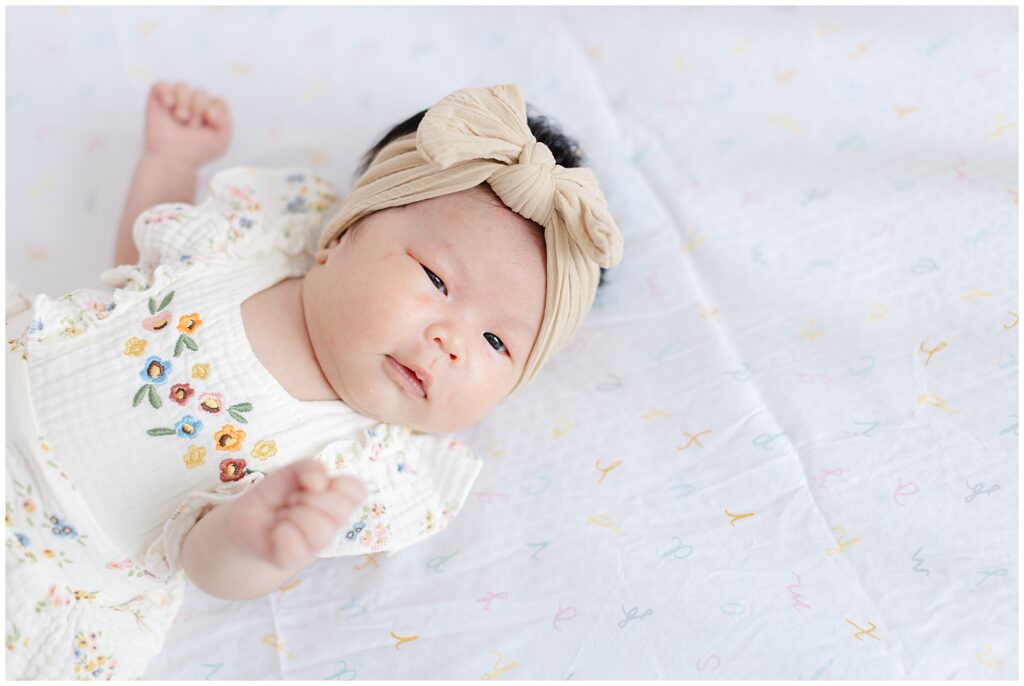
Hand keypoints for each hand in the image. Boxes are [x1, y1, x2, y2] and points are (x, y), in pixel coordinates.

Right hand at [143, 80, 232, 169]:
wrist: (173, 159)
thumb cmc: (196, 151)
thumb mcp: (221, 141)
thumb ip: (226, 123)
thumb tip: (210, 109)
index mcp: (211, 112)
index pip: (219, 101)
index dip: (216, 111)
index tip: (209, 123)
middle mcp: (194, 104)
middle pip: (202, 93)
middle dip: (198, 111)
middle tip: (191, 128)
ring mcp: (176, 100)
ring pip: (183, 86)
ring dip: (183, 103)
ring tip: (181, 119)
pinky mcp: (158, 100)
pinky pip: (162, 84)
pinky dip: (166, 92)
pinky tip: (168, 105)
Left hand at [225, 459, 366, 569]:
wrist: (247, 521)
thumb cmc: (276, 496)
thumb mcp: (291, 473)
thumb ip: (308, 467)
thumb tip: (319, 482)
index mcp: (336, 500)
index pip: (357, 491)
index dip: (338, 484)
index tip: (313, 484)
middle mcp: (332, 523)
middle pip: (341, 508)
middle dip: (310, 497)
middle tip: (292, 499)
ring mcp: (315, 544)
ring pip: (322, 529)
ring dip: (296, 514)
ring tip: (284, 515)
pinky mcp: (294, 559)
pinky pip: (296, 545)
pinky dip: (282, 532)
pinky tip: (277, 531)